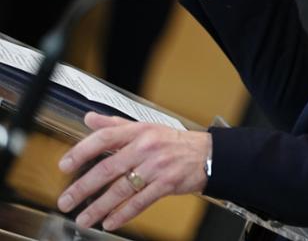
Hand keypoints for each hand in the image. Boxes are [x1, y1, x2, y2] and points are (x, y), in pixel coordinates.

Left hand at [57, 112, 210, 230]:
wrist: (208, 154)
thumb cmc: (174, 142)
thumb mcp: (146, 127)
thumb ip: (116, 124)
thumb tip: (90, 119)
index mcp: (139, 131)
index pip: (105, 138)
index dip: (82, 151)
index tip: (65, 165)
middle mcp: (146, 147)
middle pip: (108, 168)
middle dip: (83, 187)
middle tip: (67, 201)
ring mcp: (157, 166)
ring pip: (121, 189)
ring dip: (99, 207)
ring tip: (84, 218)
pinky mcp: (167, 183)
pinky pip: (140, 202)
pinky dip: (123, 214)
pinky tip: (110, 221)